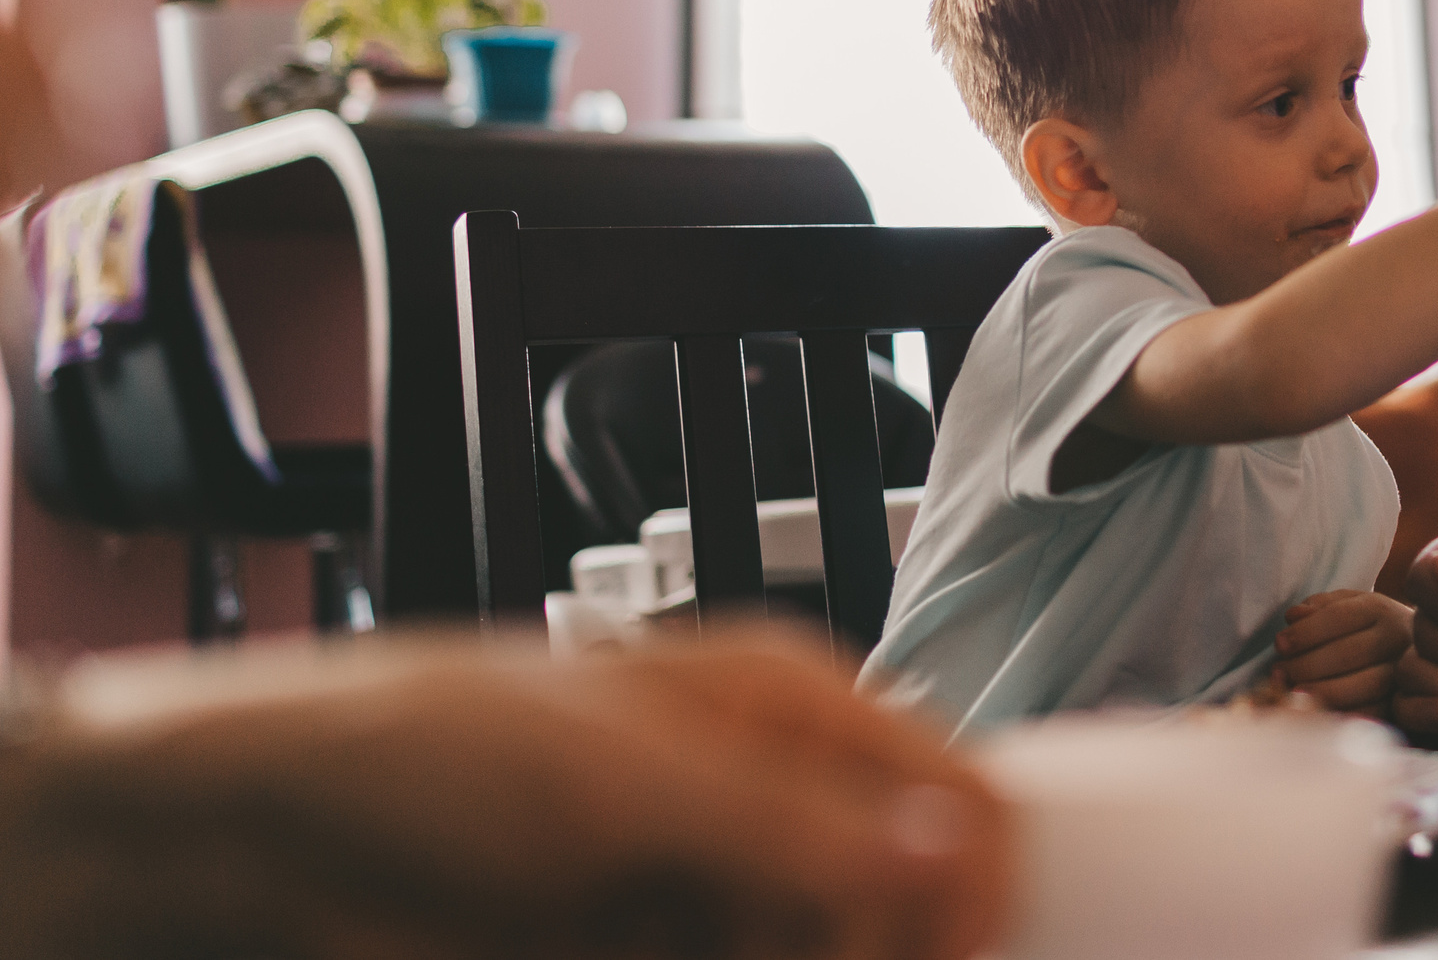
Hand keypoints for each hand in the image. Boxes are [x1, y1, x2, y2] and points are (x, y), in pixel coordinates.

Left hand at [0, 628, 1010, 959]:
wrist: (257, 835)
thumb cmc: (420, 741)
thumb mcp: (626, 778)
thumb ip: (795, 825)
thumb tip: (947, 844)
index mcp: (783, 709)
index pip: (948, 796)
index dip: (973, 884)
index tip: (965, 955)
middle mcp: (760, 802)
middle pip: (901, 900)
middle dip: (893, 952)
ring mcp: (706, 892)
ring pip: (826, 952)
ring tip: (748, 957)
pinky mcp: (651, 953)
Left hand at [1275, 590, 1413, 716]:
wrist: (1416, 648)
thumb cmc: (1365, 625)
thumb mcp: (1346, 604)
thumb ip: (1318, 606)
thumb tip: (1294, 617)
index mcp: (1379, 609)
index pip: (1338, 618)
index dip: (1304, 632)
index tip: (1279, 643)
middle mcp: (1396, 639)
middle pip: (1346, 653)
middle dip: (1305, 665)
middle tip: (1278, 672)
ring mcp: (1402, 673)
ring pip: (1360, 687)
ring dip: (1320, 692)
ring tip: (1292, 691)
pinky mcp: (1401, 703)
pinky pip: (1369, 713)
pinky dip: (1339, 714)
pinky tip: (1316, 710)